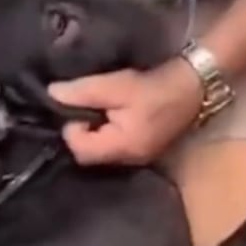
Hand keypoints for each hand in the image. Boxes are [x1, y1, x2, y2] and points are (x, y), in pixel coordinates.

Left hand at [47, 60, 203, 165]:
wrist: (193, 87)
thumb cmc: (153, 87)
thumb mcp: (115, 86)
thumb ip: (81, 92)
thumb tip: (52, 94)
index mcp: (122, 148)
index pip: (80, 149)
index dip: (71, 128)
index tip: (78, 106)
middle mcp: (129, 160)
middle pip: (88, 154)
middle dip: (79, 132)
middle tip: (84, 107)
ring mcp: (137, 157)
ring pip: (99, 151)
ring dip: (91, 132)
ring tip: (95, 109)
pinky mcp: (141, 149)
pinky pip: (112, 147)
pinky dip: (104, 133)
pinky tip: (107, 114)